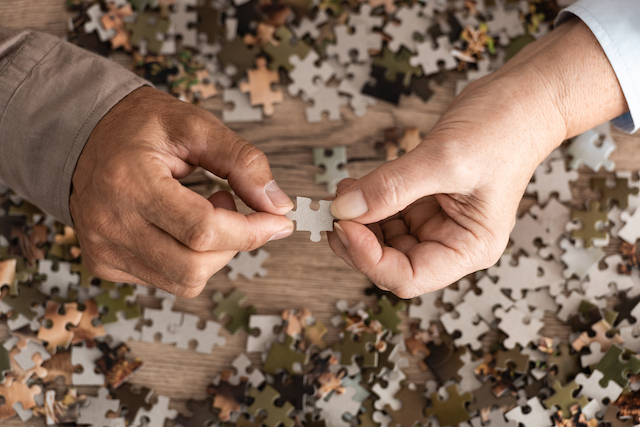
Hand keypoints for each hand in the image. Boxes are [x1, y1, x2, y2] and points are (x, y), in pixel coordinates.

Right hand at [70, 87, 293, 296]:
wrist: (85, 134)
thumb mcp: (196, 126)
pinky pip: (166, 279)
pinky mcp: (104, 263)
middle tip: (229, 204)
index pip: (203, 230)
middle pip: (195, 266)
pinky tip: (179, 226)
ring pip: (184, 280)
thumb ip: (243, 162)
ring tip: (203, 211)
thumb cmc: (142, 127)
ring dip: (213, 253)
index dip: (251, 231)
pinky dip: (189, 258)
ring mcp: (103, 248)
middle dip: (233, 243)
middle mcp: (109, 223)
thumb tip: (279, 205)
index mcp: (129, 182)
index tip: (278, 221)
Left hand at [328, 18, 627, 298]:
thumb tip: (344, 209)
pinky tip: (355, 186)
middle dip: (359, 240)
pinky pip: (387, 213)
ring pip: (384, 238)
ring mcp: (437, 222)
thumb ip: (391, 187)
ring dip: (359, 220)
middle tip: (335, 211)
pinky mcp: (426, 201)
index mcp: (469, 247)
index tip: (344, 226)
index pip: (409, 277)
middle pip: (391, 261)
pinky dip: (367, 203)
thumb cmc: (505, 129)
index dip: (370, 259)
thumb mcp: (445, 158)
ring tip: (346, 192)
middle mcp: (452, 241)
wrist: (524, 98)